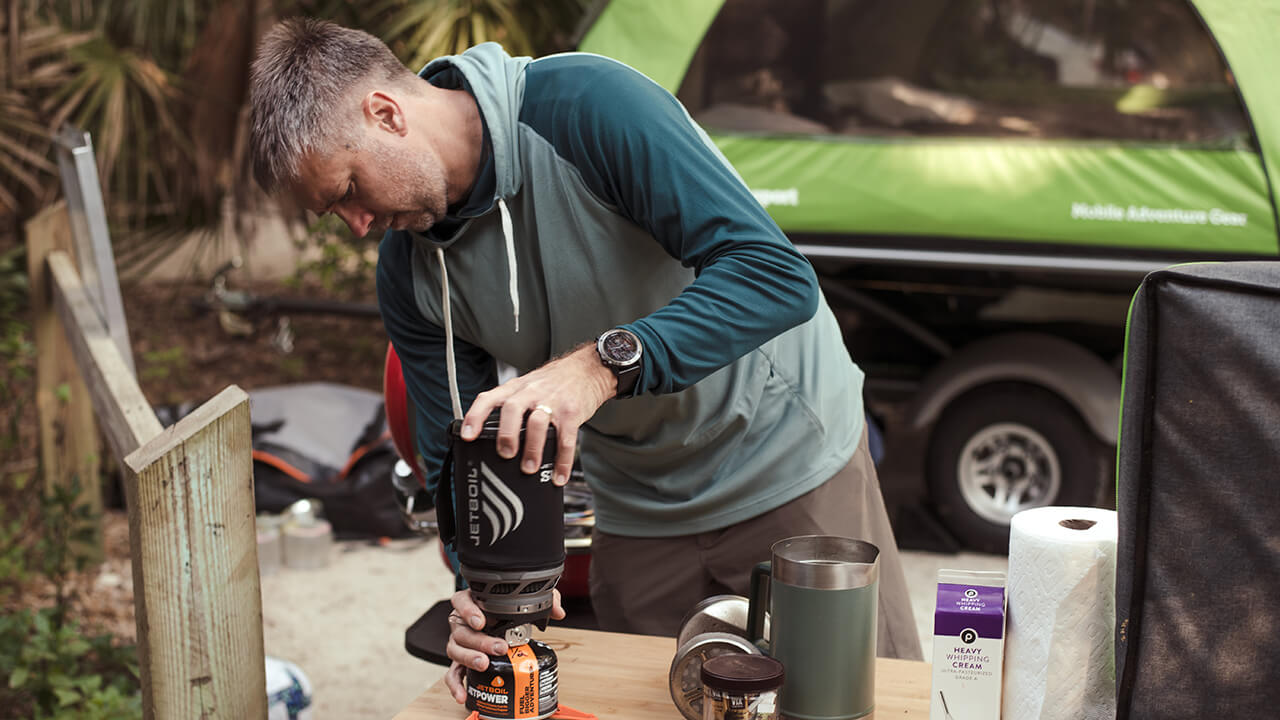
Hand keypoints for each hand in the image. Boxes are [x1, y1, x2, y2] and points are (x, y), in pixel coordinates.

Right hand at [443, 588, 565, 703]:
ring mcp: (460, 642)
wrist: (498, 625)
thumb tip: (558, 612)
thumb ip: (543, 599)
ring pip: (455, 650)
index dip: (468, 611)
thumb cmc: (506, 611)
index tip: (481, 621)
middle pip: (462, 630)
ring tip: (484, 664)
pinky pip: (453, 673)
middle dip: (480, 640)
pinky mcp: (460, 661)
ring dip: (469, 658)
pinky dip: (456, 685)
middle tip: (499, 647)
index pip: (462, 602)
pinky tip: (463, 694)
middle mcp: (462, 623)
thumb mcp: (525, 599)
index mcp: (473, 603)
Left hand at [460, 343, 614, 485]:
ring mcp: (553, 402)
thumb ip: (510, 406)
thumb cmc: (553, 383)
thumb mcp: (527, 386)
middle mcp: (531, 393)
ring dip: (532, 448)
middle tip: (505, 454)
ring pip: (537, 423)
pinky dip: (562, 461)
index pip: (488, 398)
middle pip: (512, 409)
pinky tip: (558, 475)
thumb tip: (489, 438)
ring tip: (529, 468)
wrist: (587, 369)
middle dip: (506, 434)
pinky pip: (566, 439)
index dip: (475, 416)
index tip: (467, 436)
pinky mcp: (572, 413)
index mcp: (515, 389)